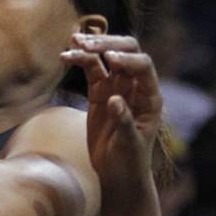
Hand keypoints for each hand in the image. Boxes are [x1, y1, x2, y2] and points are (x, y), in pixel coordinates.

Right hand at [61, 35, 162, 203]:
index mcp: (150, 96)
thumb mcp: (129, 144)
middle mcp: (135, 87)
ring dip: (91, 48)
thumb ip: (124, 120)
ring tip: (73, 43)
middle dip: (108, 44)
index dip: (127, 59)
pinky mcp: (99, 94)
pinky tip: (66, 56)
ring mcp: (116, 88)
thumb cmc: (130, 161)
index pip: (142, 67)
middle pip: (126, 52)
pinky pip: (91, 71)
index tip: (108, 59)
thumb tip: (114, 99)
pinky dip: (79, 61)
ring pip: (105, 57)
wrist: (117, 173)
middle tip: (86, 44)